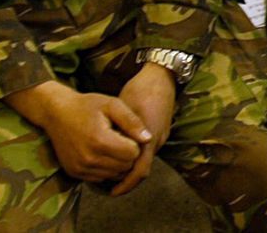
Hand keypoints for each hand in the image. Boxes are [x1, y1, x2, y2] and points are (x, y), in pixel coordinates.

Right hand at [6, 81, 147, 181]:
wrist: (57, 113)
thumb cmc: (87, 106)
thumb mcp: (112, 105)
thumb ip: (132, 121)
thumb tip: (148, 139)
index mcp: (100, 141)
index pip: (133, 154)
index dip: (134, 143)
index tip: (126, 132)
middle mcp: (89, 159)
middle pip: (125, 167)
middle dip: (127, 154)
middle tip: (119, 138)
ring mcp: (80, 169)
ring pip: (114, 175)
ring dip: (117, 163)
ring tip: (110, 145)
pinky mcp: (74, 173)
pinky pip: (101, 178)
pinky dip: (105, 168)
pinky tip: (101, 152)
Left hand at [110, 63, 177, 195]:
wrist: (161, 76)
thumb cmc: (140, 89)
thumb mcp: (122, 108)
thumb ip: (116, 131)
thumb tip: (104, 150)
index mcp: (148, 138)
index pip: (139, 170)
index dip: (126, 184)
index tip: (112, 191)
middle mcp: (157, 140)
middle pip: (143, 169)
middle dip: (127, 179)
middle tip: (108, 185)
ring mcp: (161, 136)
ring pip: (145, 160)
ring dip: (130, 168)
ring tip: (112, 171)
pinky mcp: (161, 131)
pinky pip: (148, 151)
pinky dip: (135, 157)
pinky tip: (122, 153)